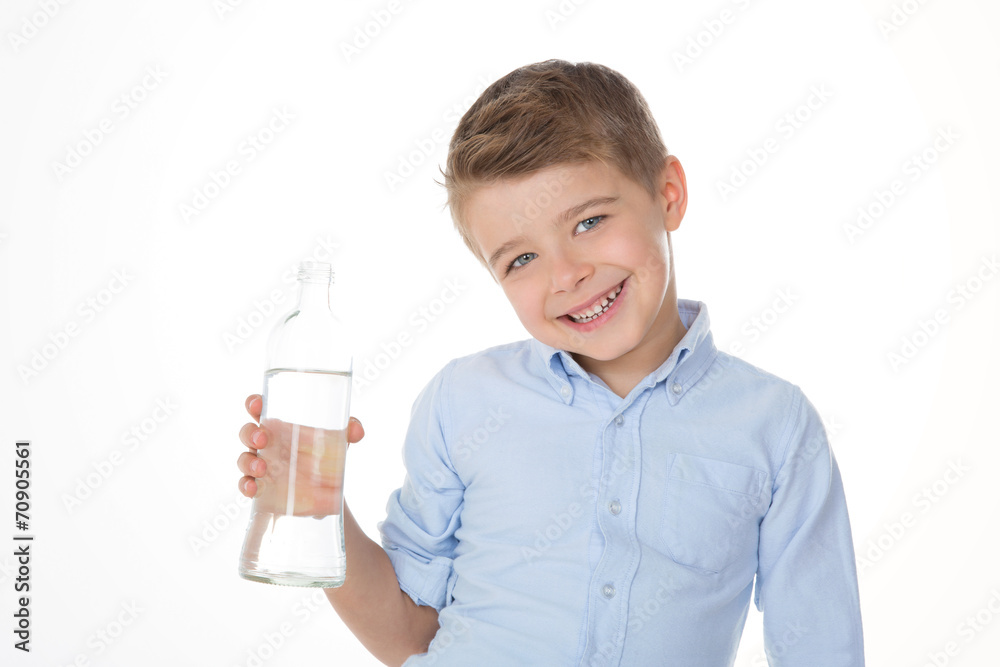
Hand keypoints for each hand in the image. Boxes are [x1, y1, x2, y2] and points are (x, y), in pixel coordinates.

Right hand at [238, 394, 364, 514]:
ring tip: (262, 468)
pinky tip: (253, 488)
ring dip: (248, 461)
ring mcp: (262, 465)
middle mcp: (267, 443)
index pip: (260, 408)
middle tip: (263, 439)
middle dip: (250, 433)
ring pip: (244, 458)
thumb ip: (349, 431)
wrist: (328, 492)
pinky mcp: (262, 487)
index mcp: (281, 425)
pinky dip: (245, 485)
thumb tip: (356, 430)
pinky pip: (245, 484)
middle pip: (247, 432)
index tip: (257, 405)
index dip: (254, 403)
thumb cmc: (326, 455)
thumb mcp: (339, 441)